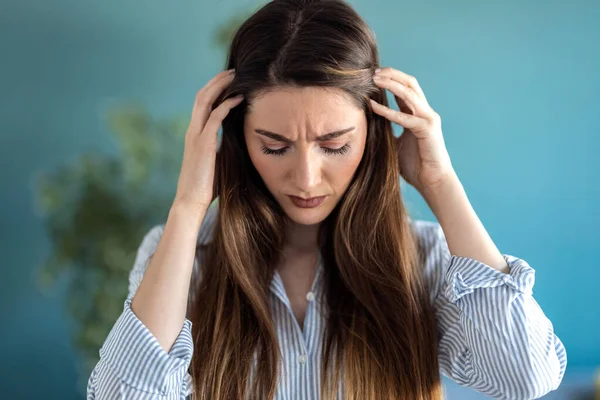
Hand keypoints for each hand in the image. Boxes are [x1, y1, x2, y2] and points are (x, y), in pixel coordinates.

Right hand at [173, 69, 243, 213]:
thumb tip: (240, 144)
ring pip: (205, 101)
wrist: (191, 202)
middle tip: (234, 70)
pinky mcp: (203, 144)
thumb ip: (224, 149)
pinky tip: (239, 98)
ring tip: (236, 76)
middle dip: (217, 81)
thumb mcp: (217, 162)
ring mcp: (196, 136)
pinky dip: (226, 105)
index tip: (230, 81)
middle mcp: (193, 131)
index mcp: (195, 134)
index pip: (203, 103)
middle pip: (202, 96)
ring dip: (220, 86)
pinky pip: (215, 117)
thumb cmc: (206, 187)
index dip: (215, 89)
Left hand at [369, 67, 454, 194]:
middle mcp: (425, 112)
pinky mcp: (427, 130)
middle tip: (373, 72)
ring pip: (410, 93)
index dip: (390, 79)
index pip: (405, 89)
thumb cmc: (415, 165)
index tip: (373, 75)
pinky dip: (388, 111)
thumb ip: (387, 130)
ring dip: (391, 84)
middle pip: (410, 84)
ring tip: (375, 79)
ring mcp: (428, 119)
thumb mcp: (396, 143)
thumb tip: (369, 124)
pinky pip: (405, 117)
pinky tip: (374, 106)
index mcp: (418, 114)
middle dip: (392, 75)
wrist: (432, 181)